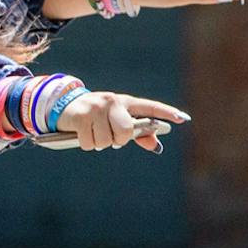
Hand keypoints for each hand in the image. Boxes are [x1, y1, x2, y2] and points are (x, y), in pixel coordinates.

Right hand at [55, 90, 189, 152]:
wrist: (65, 105)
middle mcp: (113, 101)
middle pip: (125, 133)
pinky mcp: (82, 114)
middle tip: (109, 136)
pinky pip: (90, 143)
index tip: (183, 119)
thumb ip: (137, 134)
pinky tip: (83, 133)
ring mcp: (97, 107)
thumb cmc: (97, 117)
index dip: (166, 113)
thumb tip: (156, 146)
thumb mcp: (116, 122)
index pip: (149, 107)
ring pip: (106, 141)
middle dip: (117, 141)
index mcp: (125, 102)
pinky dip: (86, 144)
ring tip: (93, 132)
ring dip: (99, 143)